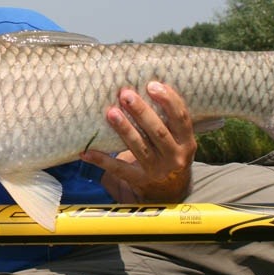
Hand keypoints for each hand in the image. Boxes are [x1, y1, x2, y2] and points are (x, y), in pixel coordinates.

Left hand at [81, 81, 195, 202]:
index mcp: (187, 142)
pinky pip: (118, 169)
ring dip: (124, 129)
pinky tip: (86, 151)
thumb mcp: (177, 138)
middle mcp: (175, 157)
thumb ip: (165, 118)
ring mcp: (157, 170)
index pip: (181, 119)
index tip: (152, 85)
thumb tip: (140, 85)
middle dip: (142, 112)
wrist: (170, 190)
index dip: (169, 101)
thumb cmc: (168, 151)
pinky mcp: (139, 180)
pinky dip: (101, 160)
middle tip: (125, 94)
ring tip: (111, 112)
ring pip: (139, 147)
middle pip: (158, 132)